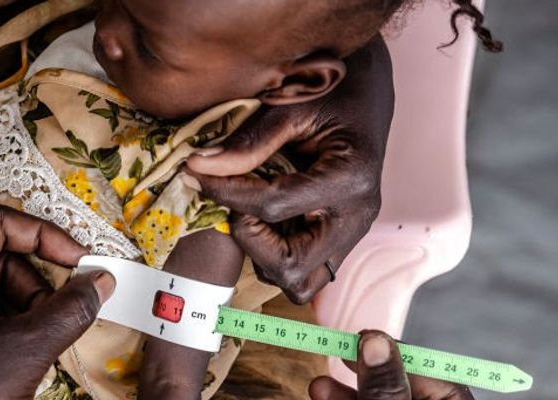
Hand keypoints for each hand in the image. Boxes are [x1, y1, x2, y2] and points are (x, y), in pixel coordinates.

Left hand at [183, 36, 394, 303]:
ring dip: (264, 255)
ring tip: (251, 211)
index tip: (194, 174)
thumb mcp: (291, 105)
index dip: (225, 193)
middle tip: (235, 203)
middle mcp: (357, 216)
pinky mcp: (342, 235)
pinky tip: (264, 216)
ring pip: (300, 281)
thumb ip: (248, 142)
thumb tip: (200, 167)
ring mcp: (353, 231)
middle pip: (292, 268)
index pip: (273, 208)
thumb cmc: (335, 87)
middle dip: (251, 242)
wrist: (369, 85)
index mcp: (350, 179)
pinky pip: (306, 268)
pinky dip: (276, 253)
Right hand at [309, 331, 474, 399]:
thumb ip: (385, 385)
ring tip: (318, 387)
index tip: (360, 336)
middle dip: (363, 369)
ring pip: (381, 399)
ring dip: (345, 391)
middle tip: (336, 351)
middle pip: (402, 383)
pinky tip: (326, 398)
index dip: (390, 350)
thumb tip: (376, 341)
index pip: (427, 369)